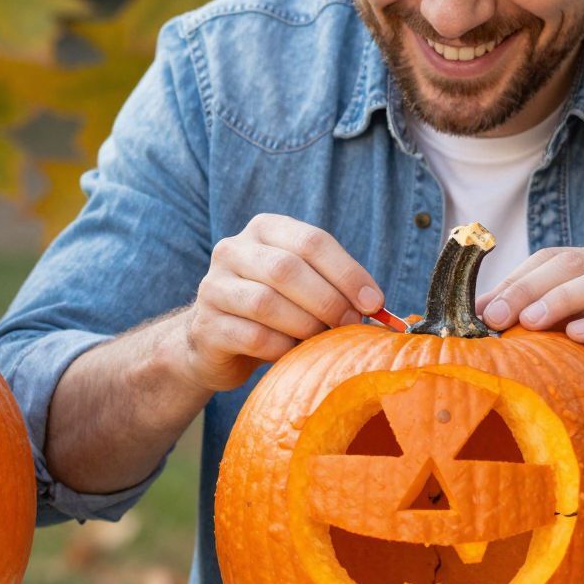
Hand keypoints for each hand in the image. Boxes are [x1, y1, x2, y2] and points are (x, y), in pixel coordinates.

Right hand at [176, 215, 382, 392]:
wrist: (215, 342)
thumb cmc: (273, 311)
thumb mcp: (302, 285)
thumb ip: (333, 284)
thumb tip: (376, 306)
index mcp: (264, 229)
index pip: (311, 241)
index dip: (348, 273)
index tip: (374, 303)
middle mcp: (233, 250)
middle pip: (287, 269)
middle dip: (328, 300)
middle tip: (351, 325)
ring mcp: (214, 287)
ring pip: (267, 303)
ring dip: (306, 326)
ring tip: (323, 339)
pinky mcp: (206, 326)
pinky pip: (253, 337)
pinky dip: (283, 349)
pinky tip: (294, 354)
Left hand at [478, 245, 583, 425]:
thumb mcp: (565, 338)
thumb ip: (533, 319)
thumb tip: (477, 313)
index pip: (552, 257)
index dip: (515, 279)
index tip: (481, 309)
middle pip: (575, 263)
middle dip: (530, 288)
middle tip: (497, 317)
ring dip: (563, 299)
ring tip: (531, 323)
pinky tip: (576, 337)